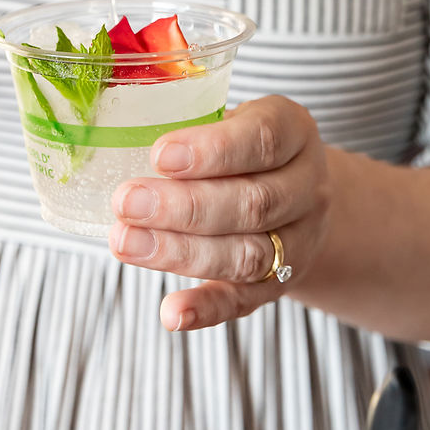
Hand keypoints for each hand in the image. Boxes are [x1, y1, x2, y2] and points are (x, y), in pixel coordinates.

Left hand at [109, 96, 330, 330]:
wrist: (298, 193)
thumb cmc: (244, 144)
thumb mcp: (231, 116)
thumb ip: (189, 117)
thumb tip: (123, 123)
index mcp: (294, 131)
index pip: (261, 139)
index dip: (212, 151)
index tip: (160, 155)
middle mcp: (306, 187)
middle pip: (253, 203)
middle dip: (184, 206)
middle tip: (126, 202)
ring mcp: (298, 241)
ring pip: (247, 255)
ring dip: (181, 253)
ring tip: (126, 243)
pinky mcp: (278, 285)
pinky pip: (244, 301)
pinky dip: (207, 308)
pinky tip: (171, 313)